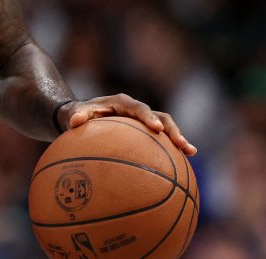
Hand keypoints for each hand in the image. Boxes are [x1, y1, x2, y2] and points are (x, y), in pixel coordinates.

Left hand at [60, 94, 197, 155]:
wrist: (83, 116)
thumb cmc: (78, 114)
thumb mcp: (74, 113)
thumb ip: (77, 115)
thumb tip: (74, 122)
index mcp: (122, 102)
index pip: (138, 108)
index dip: (148, 117)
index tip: (156, 128)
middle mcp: (136, 109)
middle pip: (160, 116)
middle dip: (172, 129)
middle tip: (181, 143)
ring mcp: (143, 120)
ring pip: (166, 127)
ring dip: (178, 138)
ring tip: (191, 152)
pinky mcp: (146, 131)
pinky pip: (162, 139)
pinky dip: (172, 148)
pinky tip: (185, 163)